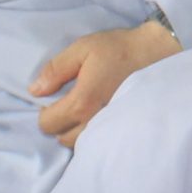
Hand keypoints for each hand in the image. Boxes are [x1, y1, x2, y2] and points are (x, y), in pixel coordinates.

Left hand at [33, 20, 180, 146]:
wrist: (156, 53)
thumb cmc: (118, 49)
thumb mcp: (82, 49)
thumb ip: (56, 70)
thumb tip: (35, 90)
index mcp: (82, 102)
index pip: (48, 124)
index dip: (44, 112)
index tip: (54, 97)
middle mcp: (95, 121)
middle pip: (62, 138)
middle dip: (59, 123)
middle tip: (69, 103)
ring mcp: (110, 128)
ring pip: (80, 143)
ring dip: (75, 131)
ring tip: (83, 111)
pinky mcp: (123, 128)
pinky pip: (99, 141)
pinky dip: (92, 134)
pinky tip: (96, 117)